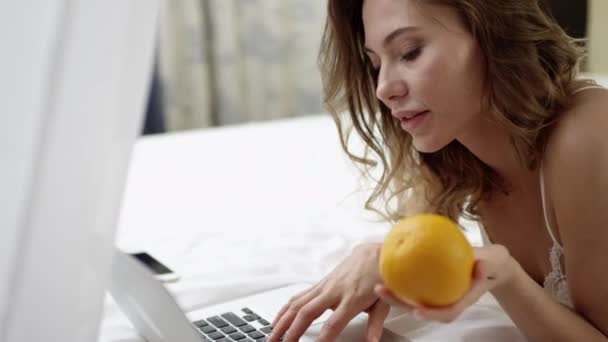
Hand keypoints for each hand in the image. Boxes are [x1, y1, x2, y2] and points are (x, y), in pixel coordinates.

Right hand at [268, 242, 389, 341]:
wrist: (374, 254)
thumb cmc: (380, 277)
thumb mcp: (383, 303)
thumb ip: (375, 324)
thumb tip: (372, 341)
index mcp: (351, 299)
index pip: (334, 323)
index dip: (323, 338)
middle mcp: (333, 291)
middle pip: (307, 313)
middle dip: (293, 332)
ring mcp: (324, 286)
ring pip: (297, 304)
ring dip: (282, 321)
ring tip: (272, 336)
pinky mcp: (320, 284)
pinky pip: (298, 297)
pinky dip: (285, 309)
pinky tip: (277, 319)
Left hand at [375, 244, 516, 322]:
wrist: (487, 262)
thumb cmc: (489, 263)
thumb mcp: (492, 262)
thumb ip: (487, 265)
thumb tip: (480, 266)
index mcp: (460, 300)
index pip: (446, 313)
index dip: (432, 314)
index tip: (417, 311)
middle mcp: (445, 300)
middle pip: (421, 308)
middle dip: (400, 304)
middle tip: (381, 292)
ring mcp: (436, 295)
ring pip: (412, 299)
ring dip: (393, 295)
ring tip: (377, 285)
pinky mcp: (429, 286)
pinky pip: (412, 284)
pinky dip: (399, 279)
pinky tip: (386, 267)